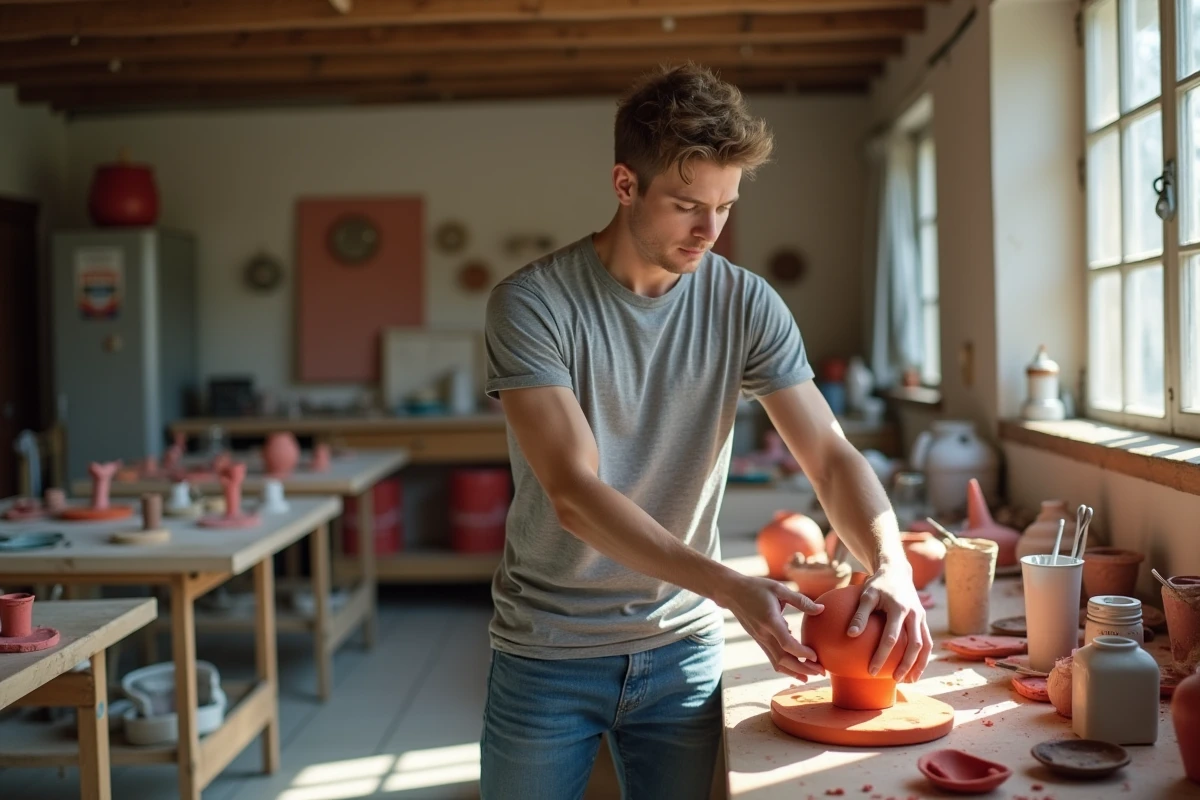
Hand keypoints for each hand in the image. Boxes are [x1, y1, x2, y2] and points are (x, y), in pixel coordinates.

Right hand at [719, 574, 825, 681]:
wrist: (731, 592)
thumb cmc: (756, 587)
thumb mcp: (779, 588)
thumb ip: (800, 600)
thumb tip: (822, 609)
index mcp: (769, 621)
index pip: (787, 644)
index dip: (802, 653)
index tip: (816, 657)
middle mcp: (763, 634)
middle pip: (783, 659)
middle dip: (803, 669)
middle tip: (821, 672)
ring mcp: (759, 639)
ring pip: (777, 662)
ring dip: (794, 672)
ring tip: (810, 676)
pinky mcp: (758, 640)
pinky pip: (772, 658)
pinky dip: (785, 666)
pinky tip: (795, 668)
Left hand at [846, 563, 931, 682]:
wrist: (897, 571)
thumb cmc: (877, 584)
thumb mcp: (866, 595)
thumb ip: (860, 615)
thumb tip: (850, 636)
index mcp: (898, 608)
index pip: (891, 637)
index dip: (882, 655)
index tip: (872, 670)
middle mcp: (914, 614)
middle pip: (913, 645)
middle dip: (905, 665)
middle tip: (893, 680)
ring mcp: (921, 617)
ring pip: (925, 646)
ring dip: (918, 665)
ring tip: (909, 681)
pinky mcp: (923, 620)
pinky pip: (927, 641)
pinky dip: (923, 657)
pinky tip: (914, 669)